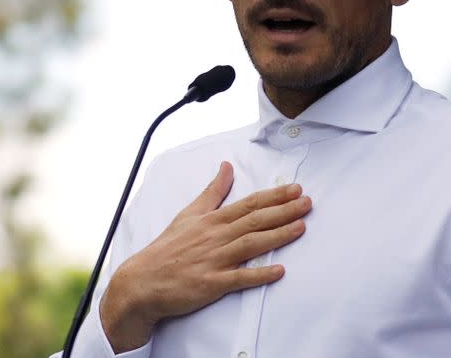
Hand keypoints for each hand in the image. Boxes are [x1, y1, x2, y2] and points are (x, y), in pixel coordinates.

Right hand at [100, 161, 311, 351]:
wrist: (143, 281)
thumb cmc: (168, 247)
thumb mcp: (189, 214)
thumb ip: (212, 191)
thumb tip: (227, 166)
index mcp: (212, 220)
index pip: (248, 204)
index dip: (274, 196)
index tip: (295, 188)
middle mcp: (215, 237)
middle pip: (254, 221)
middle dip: (283, 210)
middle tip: (307, 202)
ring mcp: (213, 260)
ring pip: (250, 245)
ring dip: (277, 236)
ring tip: (301, 227)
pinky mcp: (210, 284)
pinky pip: (238, 279)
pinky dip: (258, 275)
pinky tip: (279, 271)